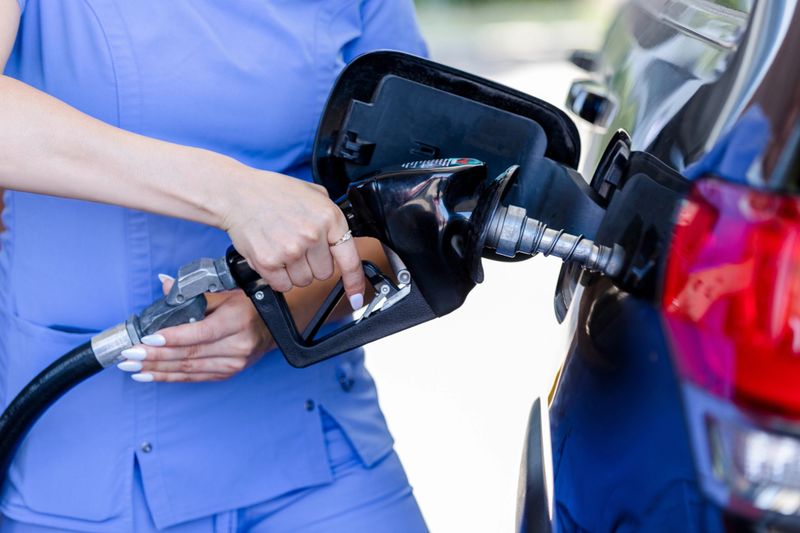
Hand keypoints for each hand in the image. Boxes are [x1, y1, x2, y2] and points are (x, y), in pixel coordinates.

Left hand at [116, 276, 273, 382]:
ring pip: (189, 369)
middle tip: (129, 355)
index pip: (200, 333)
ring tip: (132, 366)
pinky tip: (149, 375)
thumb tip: (165, 284)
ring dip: (157, 369)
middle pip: (189, 354)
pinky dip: (169, 376)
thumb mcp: (227, 293)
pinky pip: (194, 377)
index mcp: (238, 322)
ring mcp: (233, 363)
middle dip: (155, 356)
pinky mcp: (227, 373)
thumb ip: (195, 293)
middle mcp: (237, 346)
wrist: (275, 327)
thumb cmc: (250, 306)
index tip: (147, 338)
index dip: (172, 338)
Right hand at [221, 169, 364, 309]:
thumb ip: (330, 216)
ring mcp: (291, 250)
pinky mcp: (269, 263)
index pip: (350, 259)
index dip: (354, 281)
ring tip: (282, 247)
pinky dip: (277, 276)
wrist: (237, 195)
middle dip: (312, 264)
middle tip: (297, 245)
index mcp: (329, 218)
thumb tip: (342, 239)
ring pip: (303, 281)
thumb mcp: (313, 193)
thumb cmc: (273, 193)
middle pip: (324, 274)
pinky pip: (283, 285)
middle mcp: (312, 235)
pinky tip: (272, 255)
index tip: (356, 297)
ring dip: (294, 271)